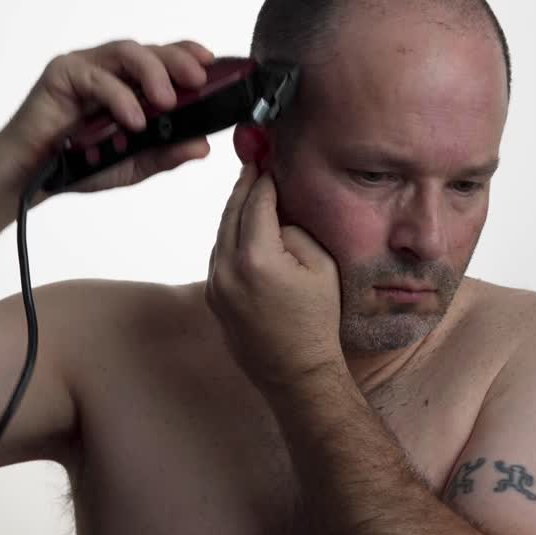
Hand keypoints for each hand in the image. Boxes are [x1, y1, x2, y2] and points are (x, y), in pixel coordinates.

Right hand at [0, 38, 215, 195]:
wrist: (31, 178)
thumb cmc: (79, 163)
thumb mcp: (134, 163)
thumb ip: (166, 153)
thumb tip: (204, 145)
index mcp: (129, 83)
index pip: (164, 58)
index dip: (188, 54)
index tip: (211, 63)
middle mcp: (109, 70)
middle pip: (150, 50)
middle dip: (178, 61)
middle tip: (197, 81)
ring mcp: (85, 68)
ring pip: (127, 53)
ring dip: (153, 74)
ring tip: (168, 102)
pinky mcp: (62, 73)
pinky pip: (97, 78)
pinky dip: (119, 97)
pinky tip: (133, 119)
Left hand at [204, 162, 343, 391]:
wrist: (297, 374)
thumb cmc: (317, 321)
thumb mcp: (321, 267)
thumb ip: (295, 232)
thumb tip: (277, 215)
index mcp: (256, 257)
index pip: (256, 203)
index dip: (263, 178)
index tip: (267, 160)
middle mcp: (227, 269)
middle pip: (231, 213)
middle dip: (243, 187)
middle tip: (252, 164)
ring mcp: (216, 285)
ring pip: (221, 234)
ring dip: (235, 212)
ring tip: (249, 192)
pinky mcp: (214, 298)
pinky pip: (219, 256)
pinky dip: (230, 237)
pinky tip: (243, 229)